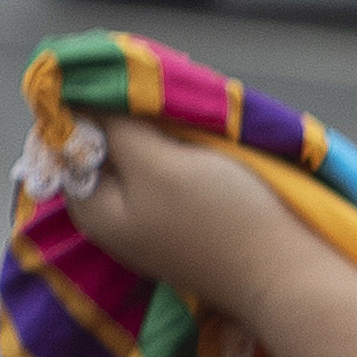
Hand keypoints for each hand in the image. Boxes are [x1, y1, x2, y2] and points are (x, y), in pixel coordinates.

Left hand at [62, 113, 295, 316]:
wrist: (288, 274)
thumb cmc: (220, 218)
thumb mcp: (157, 164)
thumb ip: (114, 128)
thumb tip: (80, 94)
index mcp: (93, 209)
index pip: (67, 143)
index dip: (87, 107)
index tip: (119, 82)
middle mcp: (115, 222)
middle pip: (105, 152)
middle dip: (125, 119)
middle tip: (157, 93)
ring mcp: (152, 227)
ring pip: (139, 162)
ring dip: (156, 134)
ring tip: (182, 111)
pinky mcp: (186, 228)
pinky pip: (167, 179)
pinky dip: (177, 155)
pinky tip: (200, 142)